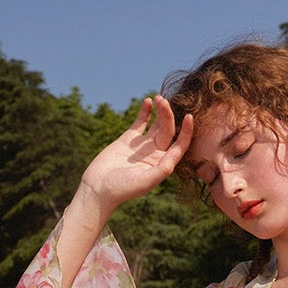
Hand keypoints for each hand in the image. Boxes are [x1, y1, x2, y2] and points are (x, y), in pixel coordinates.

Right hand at [79, 95, 193, 213]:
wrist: (98, 187)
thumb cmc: (123, 188)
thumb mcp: (145, 181)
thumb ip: (161, 170)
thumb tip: (173, 160)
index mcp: (163, 165)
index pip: (180, 146)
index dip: (186, 132)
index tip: (189, 117)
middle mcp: (155, 154)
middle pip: (168, 132)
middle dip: (168, 116)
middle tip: (164, 101)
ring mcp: (142, 146)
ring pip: (156, 125)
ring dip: (159, 112)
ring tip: (159, 98)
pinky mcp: (128, 139)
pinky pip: (140, 123)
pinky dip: (145, 112)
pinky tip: (148, 101)